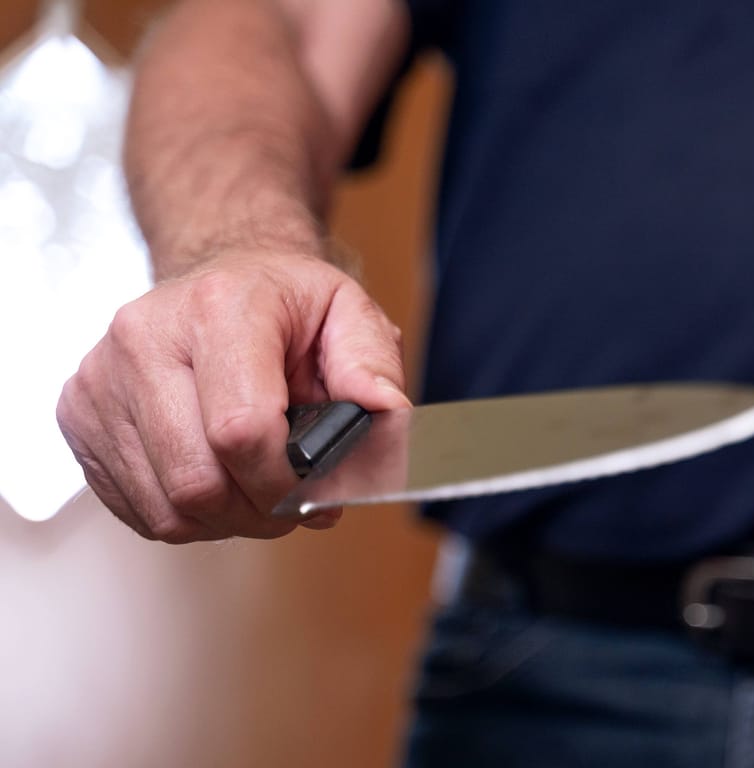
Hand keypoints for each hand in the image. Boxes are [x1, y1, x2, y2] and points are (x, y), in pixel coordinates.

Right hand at [55, 250, 409, 542]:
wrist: (218, 275)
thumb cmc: (282, 300)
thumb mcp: (349, 312)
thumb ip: (373, 366)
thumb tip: (385, 415)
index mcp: (218, 308)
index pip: (240, 430)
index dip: (284, 482)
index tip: (313, 490)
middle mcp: (145, 339)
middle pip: (197, 481)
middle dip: (259, 510)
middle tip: (292, 500)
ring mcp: (101, 379)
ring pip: (166, 507)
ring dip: (225, 518)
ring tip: (257, 487)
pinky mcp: (78, 415)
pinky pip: (138, 507)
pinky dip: (186, 513)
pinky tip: (217, 477)